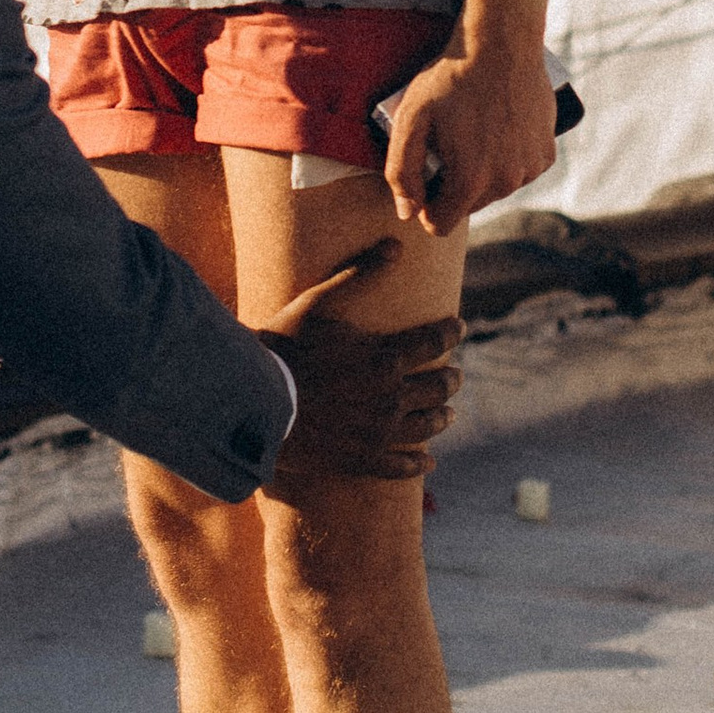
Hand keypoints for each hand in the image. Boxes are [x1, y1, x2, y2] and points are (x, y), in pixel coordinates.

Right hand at [255, 250, 462, 488]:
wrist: (255, 402)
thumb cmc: (284, 348)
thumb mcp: (320, 303)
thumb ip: (360, 275)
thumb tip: (396, 245)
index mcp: (386, 358)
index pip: (433, 342)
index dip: (449, 333)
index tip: (458, 327)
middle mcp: (391, 397)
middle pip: (437, 387)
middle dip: (450, 379)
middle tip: (455, 375)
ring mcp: (378, 432)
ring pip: (426, 427)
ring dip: (441, 417)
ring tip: (448, 413)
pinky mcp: (360, 460)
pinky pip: (400, 467)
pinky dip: (418, 465)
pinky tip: (426, 463)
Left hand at [382, 23, 558, 235]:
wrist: (501, 42)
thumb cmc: (451, 78)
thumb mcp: (410, 118)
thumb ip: (401, 172)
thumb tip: (407, 212)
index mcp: (470, 180)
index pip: (440, 224)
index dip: (425, 203)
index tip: (425, 172)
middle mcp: (505, 182)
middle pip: (467, 206)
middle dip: (453, 183)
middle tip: (448, 141)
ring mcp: (530, 168)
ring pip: (495, 189)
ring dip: (482, 171)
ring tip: (475, 130)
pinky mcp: (546, 154)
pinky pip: (519, 172)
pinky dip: (507, 158)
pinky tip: (498, 128)